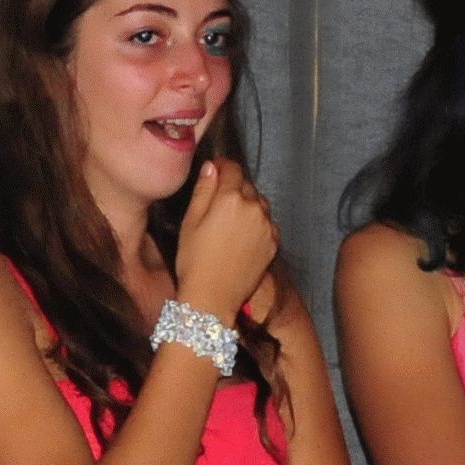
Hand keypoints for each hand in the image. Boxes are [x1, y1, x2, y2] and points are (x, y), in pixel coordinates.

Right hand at [167, 159, 280, 326]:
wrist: (213, 298)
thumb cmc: (194, 261)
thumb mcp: (190, 222)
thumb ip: (203, 190)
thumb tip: (211, 167)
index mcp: (230, 198)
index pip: (232, 168)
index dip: (222, 167)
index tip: (215, 172)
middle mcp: (254, 207)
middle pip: (246, 185)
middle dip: (234, 187)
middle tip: (218, 204)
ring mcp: (267, 225)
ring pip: (259, 203)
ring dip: (247, 204)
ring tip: (230, 222)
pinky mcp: (274, 242)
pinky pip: (267, 222)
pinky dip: (257, 223)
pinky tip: (242, 237)